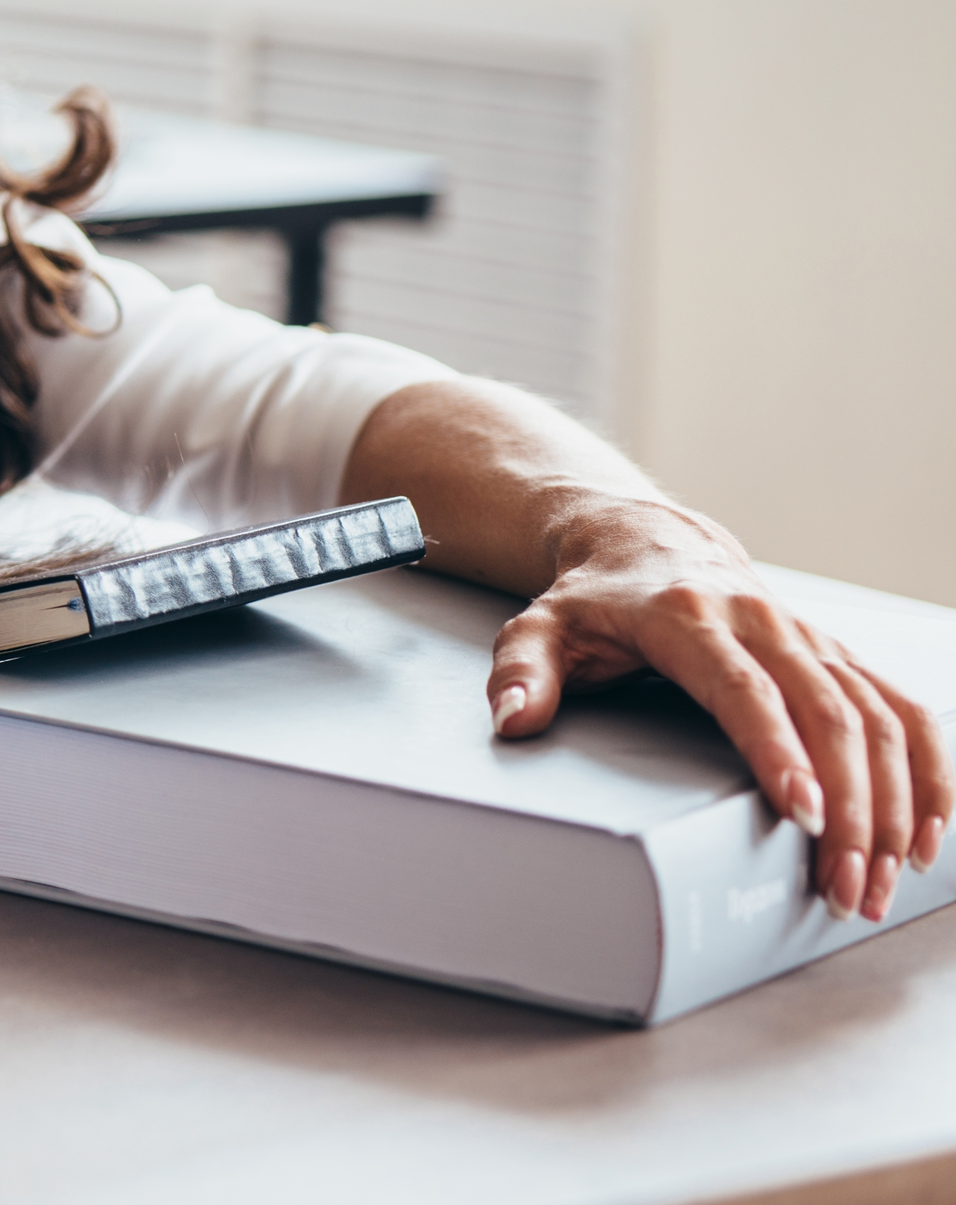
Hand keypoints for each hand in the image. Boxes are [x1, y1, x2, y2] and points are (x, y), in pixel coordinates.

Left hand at [488, 494, 952, 924]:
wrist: (648, 540)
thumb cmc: (594, 598)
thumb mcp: (539, 625)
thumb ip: (521, 671)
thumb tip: (512, 719)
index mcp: (689, 618)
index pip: (745, 690)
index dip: (778, 750)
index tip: (804, 813)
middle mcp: (762, 622)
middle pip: (827, 714)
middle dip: (849, 806)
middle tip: (847, 885)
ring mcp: (808, 637)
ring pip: (875, 718)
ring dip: (892, 804)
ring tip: (883, 880)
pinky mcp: (837, 654)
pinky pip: (901, 708)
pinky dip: (928, 769)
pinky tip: (931, 830)